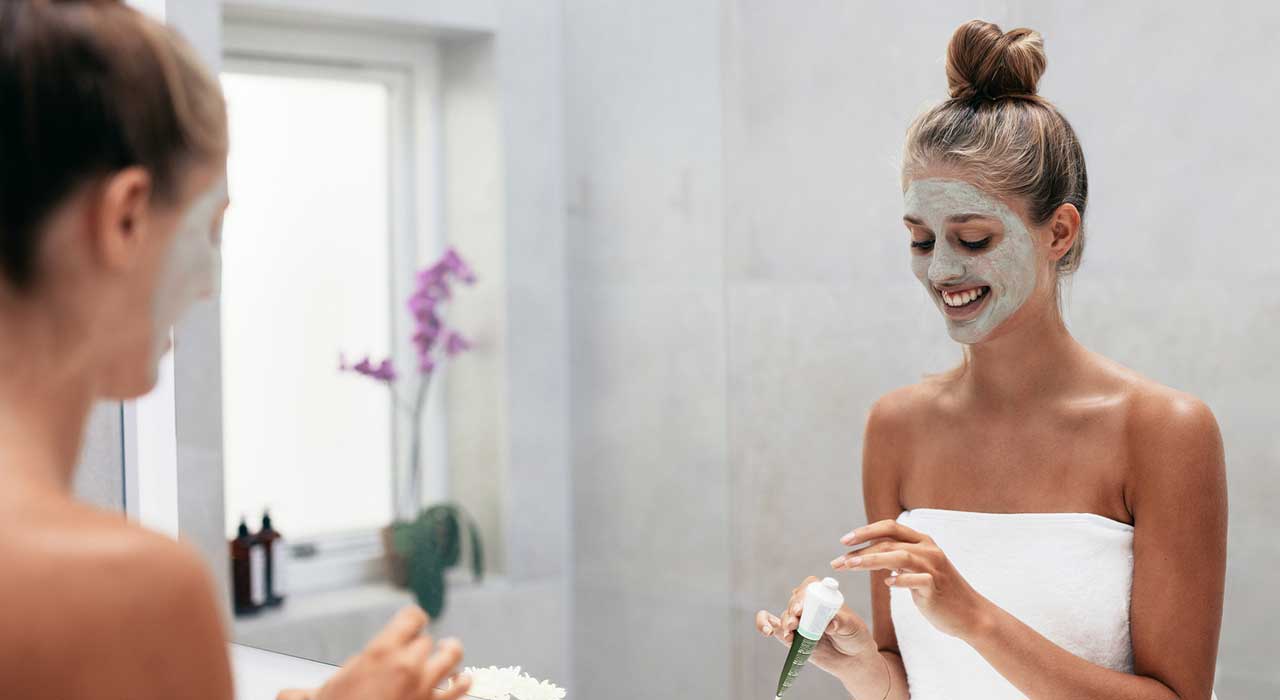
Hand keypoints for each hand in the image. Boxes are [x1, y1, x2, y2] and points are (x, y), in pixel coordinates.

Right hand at [282, 606, 471, 699]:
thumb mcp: (317, 698)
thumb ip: (302, 693)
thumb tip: (287, 696)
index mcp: (382, 653)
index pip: (413, 617)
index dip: (412, 619)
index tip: (411, 621)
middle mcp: (409, 665)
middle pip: (426, 641)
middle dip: (419, 645)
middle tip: (414, 651)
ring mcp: (426, 687)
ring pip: (451, 656)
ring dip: (450, 653)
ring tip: (450, 649)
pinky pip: (459, 689)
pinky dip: (463, 682)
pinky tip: (463, 679)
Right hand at [754, 576, 874, 675]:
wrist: (852, 659)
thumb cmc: (855, 636)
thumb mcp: (852, 626)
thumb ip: (842, 622)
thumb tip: (830, 623)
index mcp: (823, 597)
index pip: (809, 587)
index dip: (803, 595)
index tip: (802, 608)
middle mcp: (808, 607)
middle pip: (794, 601)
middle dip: (793, 610)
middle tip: (795, 622)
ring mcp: (798, 622)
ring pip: (784, 615)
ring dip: (784, 622)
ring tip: (791, 632)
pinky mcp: (790, 637)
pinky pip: (772, 626)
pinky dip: (763, 624)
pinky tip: (767, 630)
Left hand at [832, 519, 990, 639]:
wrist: (970, 614)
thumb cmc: (940, 592)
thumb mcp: (919, 568)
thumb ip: (900, 558)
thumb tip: (873, 553)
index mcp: (923, 542)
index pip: (890, 527)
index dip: (866, 530)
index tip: (845, 541)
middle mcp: (928, 550)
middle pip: (889, 541)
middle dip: (861, 548)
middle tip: (839, 559)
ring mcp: (933, 568)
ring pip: (899, 556)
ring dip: (872, 560)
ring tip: (851, 566)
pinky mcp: (936, 587)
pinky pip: (915, 579)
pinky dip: (900, 580)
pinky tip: (887, 584)